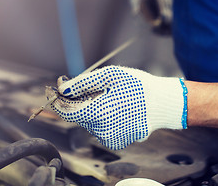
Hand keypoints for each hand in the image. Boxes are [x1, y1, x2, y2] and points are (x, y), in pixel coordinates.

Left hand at [51, 66, 186, 149]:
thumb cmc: (138, 86)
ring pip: (89, 122)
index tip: (55, 89)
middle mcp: (102, 130)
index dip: (58, 99)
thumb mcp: (110, 75)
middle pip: (77, 115)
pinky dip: (102, 118)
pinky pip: (100, 128)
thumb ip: (82, 83)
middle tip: (91, 87)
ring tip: (109, 97)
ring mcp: (110, 138)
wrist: (162, 103)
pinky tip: (115, 109)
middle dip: (78, 101)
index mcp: (98, 112)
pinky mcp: (116, 142)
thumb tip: (62, 89)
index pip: (66, 111)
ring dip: (91, 109)